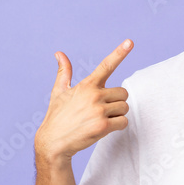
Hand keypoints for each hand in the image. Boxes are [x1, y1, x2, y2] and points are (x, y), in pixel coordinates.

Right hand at [34, 39, 132, 161]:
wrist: (53, 142)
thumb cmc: (57, 116)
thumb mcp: (59, 92)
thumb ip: (64, 72)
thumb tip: (59, 53)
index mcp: (86, 85)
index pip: (106, 66)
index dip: (119, 53)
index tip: (130, 42)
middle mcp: (94, 95)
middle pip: (123, 94)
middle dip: (116, 102)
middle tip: (101, 111)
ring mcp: (99, 110)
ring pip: (124, 108)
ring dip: (117, 115)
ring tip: (99, 120)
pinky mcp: (103, 125)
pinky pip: (123, 122)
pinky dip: (117, 126)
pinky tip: (103, 129)